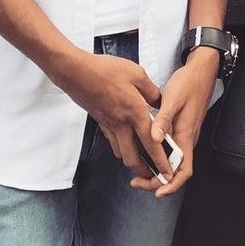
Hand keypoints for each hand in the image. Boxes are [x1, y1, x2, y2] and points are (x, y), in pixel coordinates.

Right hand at [54, 49, 172, 182]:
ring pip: (121, 153)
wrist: (77, 73)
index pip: (151, 143)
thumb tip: (159, 100)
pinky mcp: (101, 122)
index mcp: (135, 112)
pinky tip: (127, 141)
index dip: (160, 161)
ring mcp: (109, 125)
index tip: (167, 172)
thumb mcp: (136, 73)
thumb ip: (151, 90)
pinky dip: (121, 147)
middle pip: (133, 158)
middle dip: (144, 171)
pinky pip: (113, 142)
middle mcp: (122, 124)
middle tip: (154, 174)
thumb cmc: (106, 70)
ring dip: (132, 160)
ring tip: (142, 161)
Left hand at [129, 48, 220, 197]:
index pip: (184, 171)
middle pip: (176, 171)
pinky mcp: (181, 128)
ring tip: (139, 171)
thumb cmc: (189, 83)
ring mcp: (185, 134)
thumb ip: (163, 119)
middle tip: (138, 181)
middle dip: (158, 181)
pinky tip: (146, 151)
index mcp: (186, 135)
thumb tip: (154, 139)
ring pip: (173, 162)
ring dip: (157, 170)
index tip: (157, 191)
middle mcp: (187, 139)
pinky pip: (171, 150)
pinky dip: (159, 156)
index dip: (171, 185)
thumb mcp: (173, 98)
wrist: (201, 70)